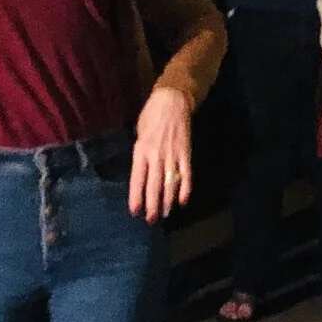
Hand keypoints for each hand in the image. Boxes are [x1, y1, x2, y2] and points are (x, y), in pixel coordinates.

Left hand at [128, 86, 193, 219]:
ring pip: (170, 183)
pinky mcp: (186, 153)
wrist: (172, 101)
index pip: (138, 179)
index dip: (136, 196)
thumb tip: (141, 172)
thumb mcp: (139, 133)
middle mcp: (156, 155)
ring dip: (167, 201)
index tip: (135, 211)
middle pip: (154, 185)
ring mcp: (173, 155)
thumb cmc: (151, 116)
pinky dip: (185, 189)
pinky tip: (183, 201)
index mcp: (141, 150)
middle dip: (152, 204)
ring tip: (165, 214)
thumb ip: (140, 154)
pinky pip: (186, 174)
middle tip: (151, 220)